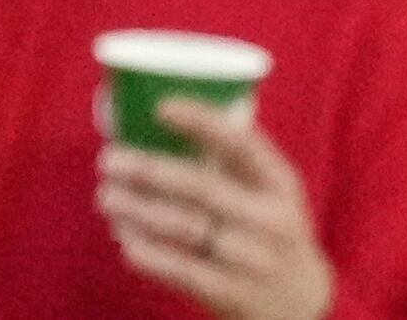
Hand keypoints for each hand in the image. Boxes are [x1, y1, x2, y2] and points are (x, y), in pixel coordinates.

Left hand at [97, 100, 335, 319]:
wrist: (299, 306)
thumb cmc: (275, 237)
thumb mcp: (275, 197)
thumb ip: (237, 168)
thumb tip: (173, 128)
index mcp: (282, 184)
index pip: (243, 144)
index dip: (202, 122)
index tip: (162, 106)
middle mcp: (269, 218)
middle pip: (202, 187)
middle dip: (150, 170)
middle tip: (110, 159)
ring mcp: (249, 258)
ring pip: (183, 228)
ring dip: (138, 209)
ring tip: (107, 196)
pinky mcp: (226, 292)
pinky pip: (177, 269)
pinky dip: (146, 252)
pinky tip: (124, 238)